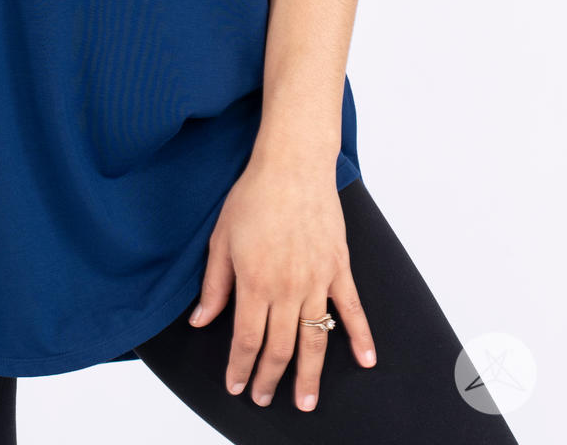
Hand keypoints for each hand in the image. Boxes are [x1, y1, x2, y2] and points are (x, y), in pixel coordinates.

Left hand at [187, 154, 377, 411]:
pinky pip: (351, 309)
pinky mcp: (338, 268)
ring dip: (310, 375)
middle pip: (280, 348)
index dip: (240, 368)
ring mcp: (317, 280)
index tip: (236, 387)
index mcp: (255, 283)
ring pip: (315, 339)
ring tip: (306, 401)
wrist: (292, 165)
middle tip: (264, 400)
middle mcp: (287, 289)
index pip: (247, 340)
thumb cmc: (253, 196)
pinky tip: (365, 361)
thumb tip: (201, 321)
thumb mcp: (221, 239)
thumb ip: (213, 285)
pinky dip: (360, 337)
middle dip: (270, 378)